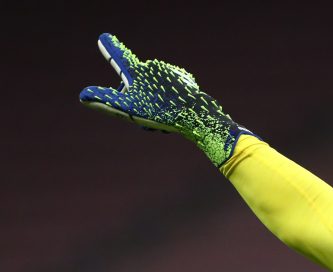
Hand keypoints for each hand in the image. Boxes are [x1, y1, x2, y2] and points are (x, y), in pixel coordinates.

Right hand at [79, 33, 254, 166]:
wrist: (197, 116)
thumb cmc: (160, 112)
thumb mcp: (128, 109)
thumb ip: (105, 101)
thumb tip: (82, 96)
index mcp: (138, 71)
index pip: (119, 58)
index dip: (110, 49)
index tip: (104, 37)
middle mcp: (154, 67)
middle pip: (138, 86)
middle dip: (138, 102)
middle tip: (147, 117)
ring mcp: (171, 73)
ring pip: (155, 92)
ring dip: (155, 106)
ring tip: (163, 120)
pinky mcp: (185, 82)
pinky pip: (170, 94)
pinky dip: (170, 104)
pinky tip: (176, 115)